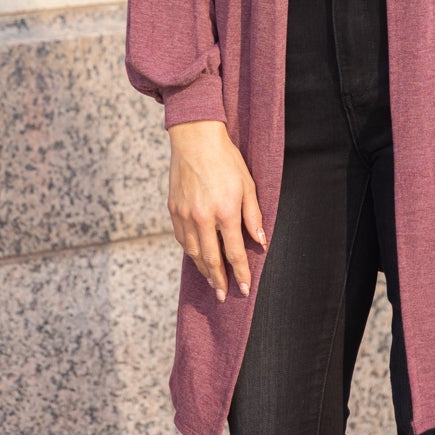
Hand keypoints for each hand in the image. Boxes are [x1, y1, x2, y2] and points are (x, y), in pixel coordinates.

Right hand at [167, 120, 265, 302]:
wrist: (195, 139)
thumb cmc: (226, 160)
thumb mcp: (247, 185)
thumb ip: (253, 216)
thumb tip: (260, 242)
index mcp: (225, 211)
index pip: (234, 252)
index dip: (240, 272)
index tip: (243, 288)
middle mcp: (203, 217)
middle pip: (211, 259)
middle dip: (219, 280)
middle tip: (223, 295)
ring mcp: (185, 215)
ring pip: (194, 252)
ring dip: (203, 270)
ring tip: (211, 281)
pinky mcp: (173, 209)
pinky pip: (182, 239)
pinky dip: (190, 252)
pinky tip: (197, 257)